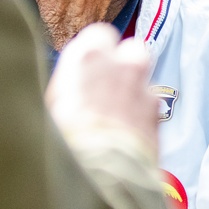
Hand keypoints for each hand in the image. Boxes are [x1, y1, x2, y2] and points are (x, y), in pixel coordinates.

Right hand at [46, 23, 157, 156]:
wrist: (100, 173)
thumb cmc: (64, 139)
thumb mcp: (51, 106)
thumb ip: (69, 85)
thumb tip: (71, 88)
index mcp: (88, 56)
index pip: (99, 35)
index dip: (96, 52)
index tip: (89, 67)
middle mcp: (121, 63)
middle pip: (130, 52)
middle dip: (122, 67)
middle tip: (106, 90)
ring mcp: (144, 86)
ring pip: (143, 79)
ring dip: (134, 90)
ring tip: (117, 116)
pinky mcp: (158, 112)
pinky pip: (151, 105)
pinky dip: (143, 115)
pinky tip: (128, 134)